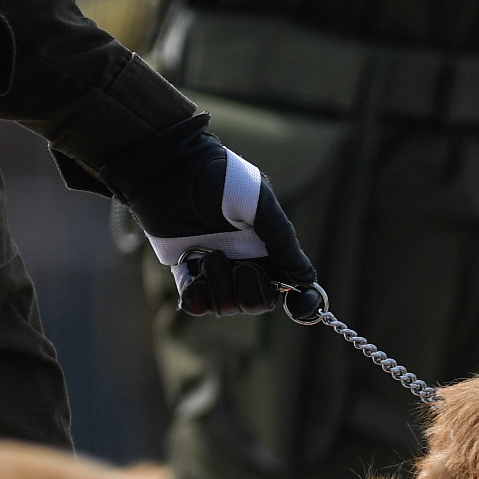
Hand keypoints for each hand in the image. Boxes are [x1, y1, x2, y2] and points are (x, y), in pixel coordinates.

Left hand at [111, 126, 319, 318]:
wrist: (171, 169)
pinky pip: (195, 304)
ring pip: (225, 306)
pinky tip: (194, 275)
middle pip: (256, 303)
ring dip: (220, 286)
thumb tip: (307, 280)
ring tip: (210, 255)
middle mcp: (243, 260)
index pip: (288, 285)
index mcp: (267, 247)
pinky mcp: (185, 270)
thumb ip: (284, 243)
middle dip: (249, 291)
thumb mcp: (262, 206)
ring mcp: (214, 269)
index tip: (297, 309)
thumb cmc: (220, 179)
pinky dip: (196, 297)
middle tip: (240, 264)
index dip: (298, 301)